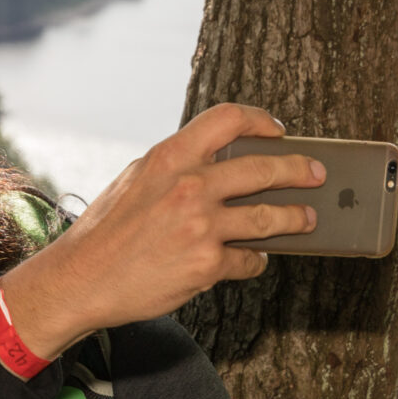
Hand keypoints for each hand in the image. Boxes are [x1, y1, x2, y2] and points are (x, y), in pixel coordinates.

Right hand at [0, 103, 323, 359]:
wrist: (82, 279)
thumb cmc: (105, 232)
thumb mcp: (135, 181)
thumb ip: (175, 168)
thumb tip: (216, 164)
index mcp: (169, 157)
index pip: (227, 119)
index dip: (260, 120)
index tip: (278, 131)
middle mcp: (189, 186)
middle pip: (263, 168)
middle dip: (298, 170)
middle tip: (315, 174)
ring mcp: (201, 226)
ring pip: (269, 217)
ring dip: (295, 218)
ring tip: (307, 219)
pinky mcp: (207, 264)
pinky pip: (250, 259)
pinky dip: (256, 259)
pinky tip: (255, 259)